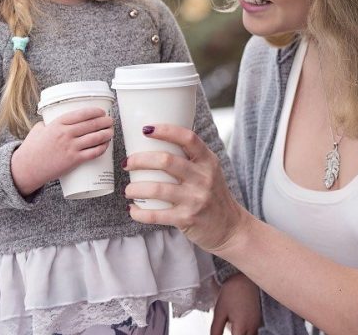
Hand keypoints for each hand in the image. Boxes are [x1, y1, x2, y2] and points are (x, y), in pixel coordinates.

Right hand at [11, 107, 112, 195]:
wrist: (26, 168)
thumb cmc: (31, 149)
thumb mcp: (38, 130)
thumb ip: (47, 124)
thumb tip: (52, 121)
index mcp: (58, 123)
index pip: (82, 114)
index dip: (95, 112)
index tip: (102, 112)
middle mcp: (66, 133)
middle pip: (92, 124)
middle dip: (105, 121)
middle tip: (110, 121)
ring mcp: (71, 147)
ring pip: (95, 138)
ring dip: (107, 134)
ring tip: (111, 132)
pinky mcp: (74, 160)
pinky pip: (93, 153)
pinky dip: (102, 148)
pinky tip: (106, 145)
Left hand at [124, 124, 251, 253]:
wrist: (230, 227)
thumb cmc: (212, 194)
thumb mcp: (209, 171)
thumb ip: (190, 157)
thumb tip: (156, 141)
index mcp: (208, 161)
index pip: (188, 138)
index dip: (166, 130)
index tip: (146, 129)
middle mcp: (204, 178)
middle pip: (166, 161)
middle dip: (140, 160)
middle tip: (128, 163)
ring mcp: (196, 199)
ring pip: (157, 189)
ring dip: (135, 188)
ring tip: (128, 190)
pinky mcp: (187, 219)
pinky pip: (156, 215)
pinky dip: (139, 212)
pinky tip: (133, 210)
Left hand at [211, 273, 261, 334]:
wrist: (245, 279)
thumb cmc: (233, 292)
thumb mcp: (219, 312)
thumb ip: (216, 329)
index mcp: (242, 327)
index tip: (226, 331)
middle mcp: (252, 327)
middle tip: (229, 328)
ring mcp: (256, 323)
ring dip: (240, 334)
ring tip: (233, 328)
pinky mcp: (258, 319)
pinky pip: (253, 332)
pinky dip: (245, 332)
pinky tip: (239, 325)